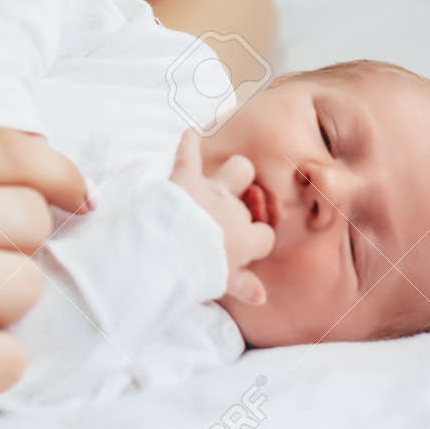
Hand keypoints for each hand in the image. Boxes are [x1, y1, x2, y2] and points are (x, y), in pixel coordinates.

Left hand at [169, 129, 274, 305]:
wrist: (164, 250)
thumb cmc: (194, 271)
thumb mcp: (220, 283)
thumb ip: (243, 285)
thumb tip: (262, 296)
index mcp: (246, 239)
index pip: (265, 236)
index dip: (256, 243)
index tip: (244, 250)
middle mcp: (234, 211)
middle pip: (252, 203)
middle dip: (244, 209)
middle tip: (226, 220)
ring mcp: (212, 191)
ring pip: (239, 169)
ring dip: (234, 174)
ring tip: (227, 181)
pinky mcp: (185, 178)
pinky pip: (188, 153)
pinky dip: (189, 142)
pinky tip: (191, 132)